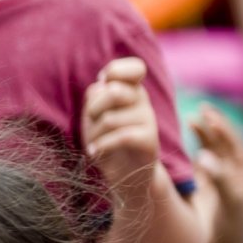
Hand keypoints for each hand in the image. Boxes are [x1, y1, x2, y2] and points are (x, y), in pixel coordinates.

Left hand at [82, 58, 161, 188]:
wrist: (125, 175)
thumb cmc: (106, 139)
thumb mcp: (95, 115)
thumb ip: (97, 95)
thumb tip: (102, 83)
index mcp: (132, 89)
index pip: (136, 67)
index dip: (116, 70)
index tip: (104, 83)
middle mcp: (143, 102)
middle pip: (115, 92)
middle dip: (93, 109)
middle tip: (92, 121)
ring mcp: (149, 120)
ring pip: (111, 119)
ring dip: (93, 134)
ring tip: (94, 143)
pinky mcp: (149, 141)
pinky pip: (121, 137)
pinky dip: (102, 146)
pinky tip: (94, 152)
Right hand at [189, 105, 242, 242]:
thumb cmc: (230, 227)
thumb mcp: (229, 202)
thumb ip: (219, 178)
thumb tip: (203, 155)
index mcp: (242, 172)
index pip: (233, 143)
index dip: (222, 128)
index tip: (208, 115)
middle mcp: (230, 172)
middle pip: (221, 142)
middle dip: (212, 125)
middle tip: (202, 108)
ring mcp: (216, 179)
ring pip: (208, 151)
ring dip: (201, 136)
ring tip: (190, 120)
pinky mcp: (202, 187)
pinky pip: (195, 163)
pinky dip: (188, 151)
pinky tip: (178, 145)